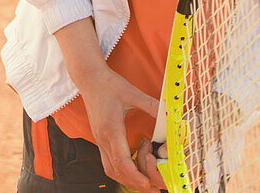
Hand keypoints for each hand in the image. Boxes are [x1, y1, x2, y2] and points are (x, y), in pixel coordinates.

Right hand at [52, 19, 164, 190]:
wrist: (89, 78)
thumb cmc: (109, 84)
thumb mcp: (132, 93)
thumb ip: (151, 105)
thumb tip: (169, 115)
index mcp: (111, 129)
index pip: (121, 161)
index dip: (135, 176)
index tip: (148, 184)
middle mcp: (103, 138)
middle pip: (116, 171)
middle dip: (133, 182)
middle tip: (151, 188)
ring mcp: (99, 139)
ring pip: (110, 169)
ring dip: (127, 178)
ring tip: (144, 180)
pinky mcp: (100, 138)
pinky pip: (108, 161)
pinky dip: (121, 169)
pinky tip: (134, 164)